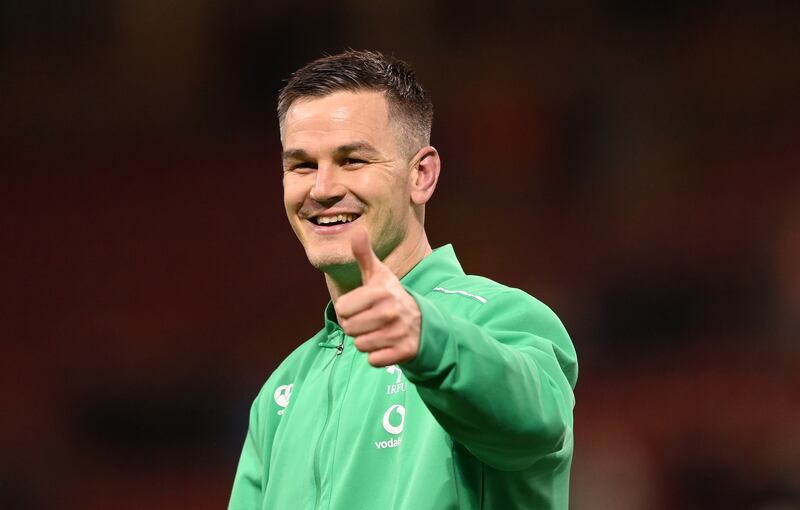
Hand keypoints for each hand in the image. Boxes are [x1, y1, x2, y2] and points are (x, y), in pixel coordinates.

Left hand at [335, 228, 420, 366]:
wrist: (423, 321)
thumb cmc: (391, 295)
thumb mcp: (379, 274)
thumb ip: (364, 254)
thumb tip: (358, 230)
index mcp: (380, 292)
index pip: (341, 308)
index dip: (347, 309)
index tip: (361, 306)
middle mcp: (390, 312)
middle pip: (349, 328)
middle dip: (356, 326)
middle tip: (370, 320)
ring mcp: (398, 333)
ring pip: (360, 345)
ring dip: (366, 341)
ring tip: (379, 330)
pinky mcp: (404, 352)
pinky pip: (373, 360)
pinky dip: (377, 355)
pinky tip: (387, 344)